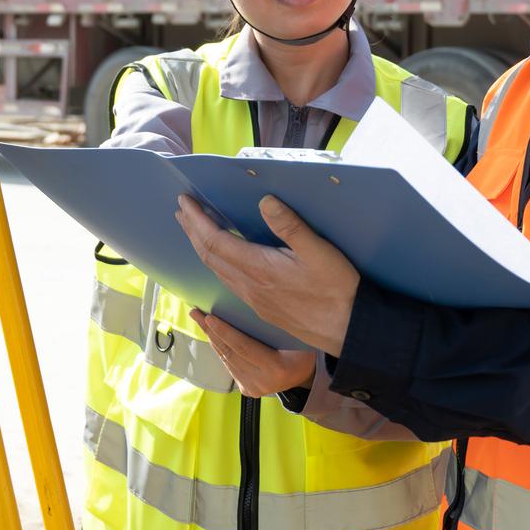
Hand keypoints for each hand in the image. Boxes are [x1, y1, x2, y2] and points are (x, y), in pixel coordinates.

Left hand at [176, 193, 358, 354]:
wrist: (347, 329)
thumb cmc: (336, 288)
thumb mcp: (318, 251)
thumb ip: (290, 225)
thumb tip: (265, 201)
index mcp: (258, 269)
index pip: (215, 240)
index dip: (197, 220)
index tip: (185, 201)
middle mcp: (249, 286)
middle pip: (209, 256)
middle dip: (192, 231)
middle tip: (181, 210)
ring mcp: (254, 299)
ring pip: (217, 270)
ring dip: (202, 247)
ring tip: (194, 229)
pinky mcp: (262, 307)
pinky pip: (228, 281)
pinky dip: (216, 262)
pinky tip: (221, 258)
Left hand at [189, 308, 314, 397]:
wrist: (306, 375)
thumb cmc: (303, 349)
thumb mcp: (298, 337)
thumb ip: (278, 327)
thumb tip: (258, 302)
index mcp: (276, 368)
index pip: (243, 346)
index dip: (225, 331)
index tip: (209, 317)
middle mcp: (262, 382)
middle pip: (230, 352)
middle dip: (211, 331)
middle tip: (196, 312)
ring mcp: (253, 388)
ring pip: (227, 360)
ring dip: (212, 339)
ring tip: (200, 319)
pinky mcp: (247, 390)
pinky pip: (230, 365)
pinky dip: (220, 349)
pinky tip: (212, 335)